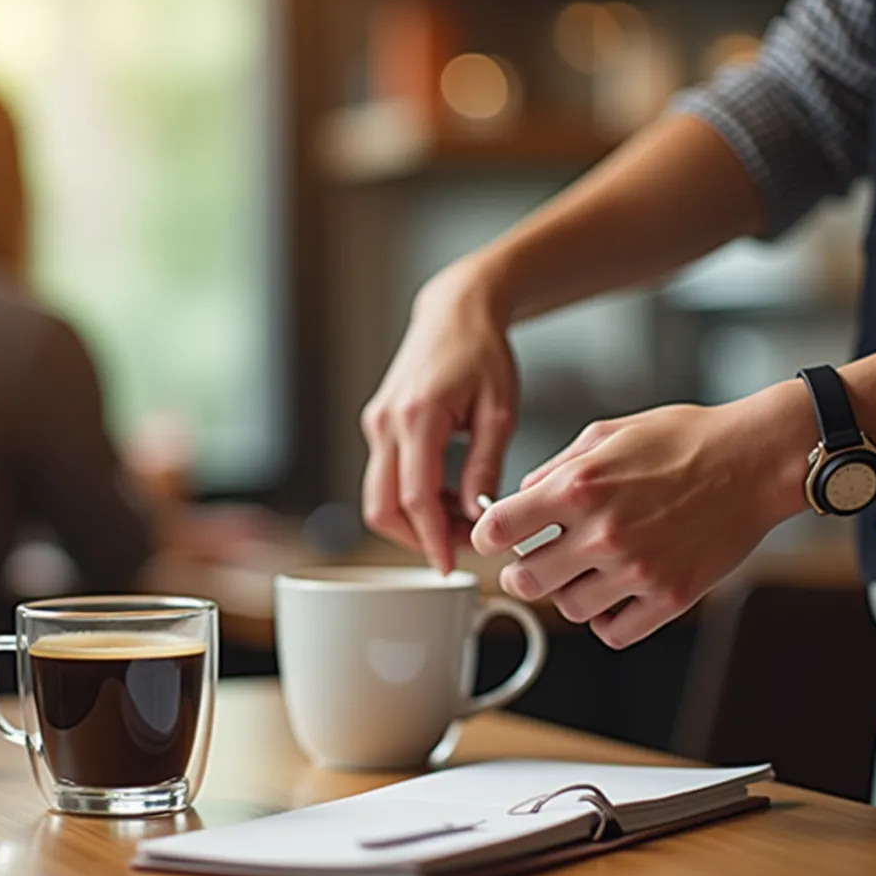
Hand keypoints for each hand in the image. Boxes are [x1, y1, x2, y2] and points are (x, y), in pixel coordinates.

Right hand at [361, 256, 519, 572]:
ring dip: (415, 520)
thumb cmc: (482, 351)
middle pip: (383, 508)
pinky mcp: (377, 425)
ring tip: (462, 519)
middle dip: (418, 538)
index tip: (450, 565)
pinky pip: (384, 476)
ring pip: (378, 497)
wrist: (455, 310)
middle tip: (462, 545)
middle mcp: (386, 422)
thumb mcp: (499, 412)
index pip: (415, 498)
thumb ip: (486, 467)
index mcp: (418, 417)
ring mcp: (376, 424)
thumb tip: (479, 516)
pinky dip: (411, 497)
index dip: (432, 539)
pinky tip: (448, 495)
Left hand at [471, 386, 811, 647]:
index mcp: (579, 486)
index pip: (499, 528)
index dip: (487, 535)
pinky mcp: (670, 597)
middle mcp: (603, 532)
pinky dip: (608, 619)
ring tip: (587, 571)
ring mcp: (637, 570)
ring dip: (569, 593)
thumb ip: (556, 468)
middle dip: (522, 571)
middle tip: (533, 563)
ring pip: (569, 609)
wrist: (756, 460)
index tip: (494, 538)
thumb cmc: (688, 440)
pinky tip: (616, 594)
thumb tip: (520, 500)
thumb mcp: (608, 432)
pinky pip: (614, 632)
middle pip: (525, 580)